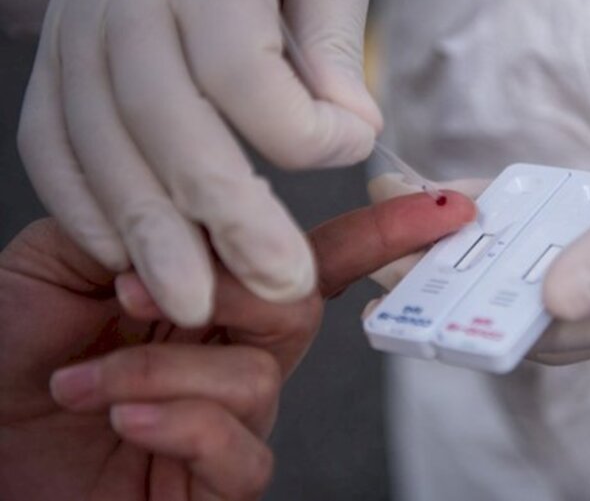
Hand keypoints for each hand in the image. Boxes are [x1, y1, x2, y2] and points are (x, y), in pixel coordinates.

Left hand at [0, 192, 474, 499]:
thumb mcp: (51, 266)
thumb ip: (134, 222)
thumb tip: (207, 213)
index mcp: (204, 296)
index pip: (305, 257)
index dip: (381, 233)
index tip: (446, 208)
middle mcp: (226, 353)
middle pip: (296, 305)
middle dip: (235, 288)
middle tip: (138, 291)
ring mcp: (223, 421)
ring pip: (260, 376)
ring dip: (168, 368)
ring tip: (85, 381)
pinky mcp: (210, 484)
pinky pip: (243, 454)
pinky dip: (184, 425)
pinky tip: (124, 416)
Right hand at [18, 0, 379, 326]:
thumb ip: (335, 38)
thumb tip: (349, 128)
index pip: (244, 73)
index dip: (303, 132)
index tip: (355, 142)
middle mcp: (127, 5)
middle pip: (170, 127)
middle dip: (228, 219)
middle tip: (279, 289)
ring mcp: (77, 39)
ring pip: (104, 152)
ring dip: (150, 237)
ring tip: (195, 305)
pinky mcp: (53, 69)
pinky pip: (52, 150)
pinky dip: (85, 210)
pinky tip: (127, 257)